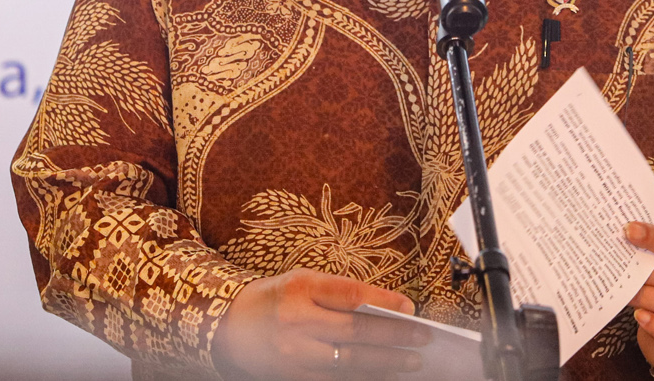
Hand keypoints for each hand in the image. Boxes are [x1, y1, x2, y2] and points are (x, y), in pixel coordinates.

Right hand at [213, 268, 429, 380]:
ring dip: (385, 363)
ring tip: (412, 362)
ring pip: (349, 363)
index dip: (384, 303)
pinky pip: (335, 380)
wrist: (230, 325)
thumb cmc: (275, 297)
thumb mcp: (303, 281)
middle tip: (423, 339)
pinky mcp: (294, 377)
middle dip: (394, 337)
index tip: (411, 308)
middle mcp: (297, 322)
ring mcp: (295, 354)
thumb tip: (385, 307)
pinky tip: (383, 376)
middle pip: (355, 332)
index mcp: (301, 289)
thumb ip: (340, 292)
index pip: (350, 295)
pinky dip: (363, 379)